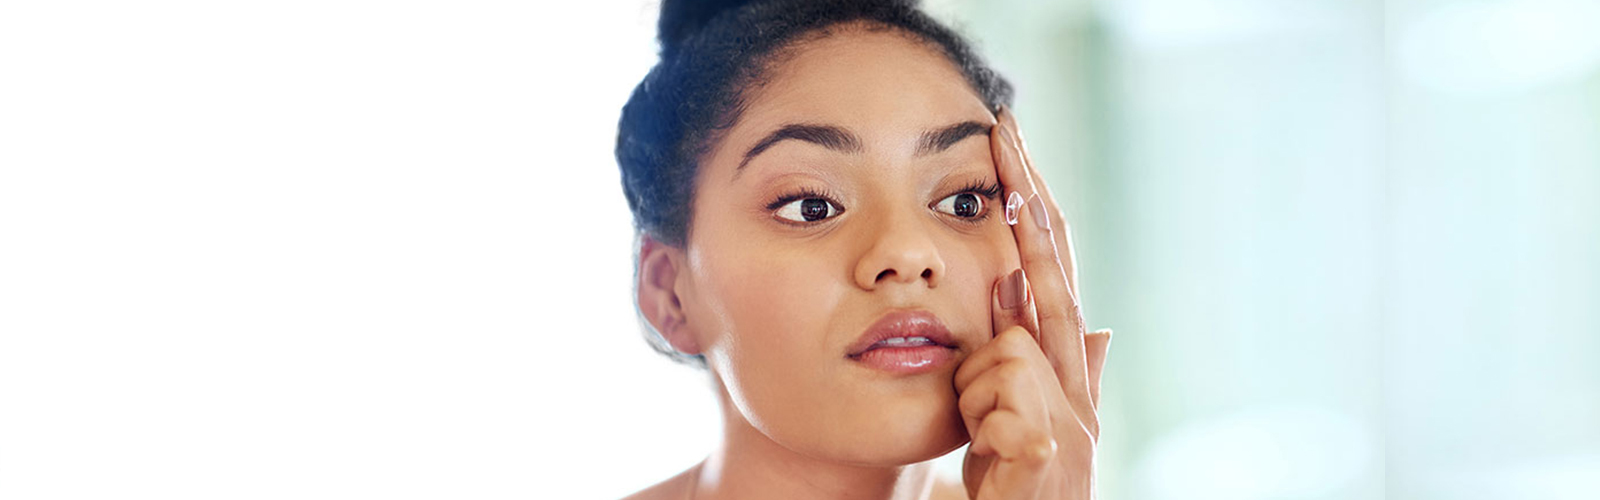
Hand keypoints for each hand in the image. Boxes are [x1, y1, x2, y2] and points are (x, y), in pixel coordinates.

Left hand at [954, 106, 1112, 498]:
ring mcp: (1072, 420)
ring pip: (1008, 352)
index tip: (1010, 150)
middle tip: (1003, 133)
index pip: (1052, 275)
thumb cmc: (1018, 486)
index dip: (1034, 212)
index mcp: (1065, 375)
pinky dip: (984, 427)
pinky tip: (993, 458)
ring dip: (975, 395)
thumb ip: (1041, 370)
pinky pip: (1001, 403)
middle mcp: (1078, 389)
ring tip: (983, 444)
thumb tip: (1099, 324)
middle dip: (1027, 202)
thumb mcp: (1016, 423)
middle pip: (1054, 277)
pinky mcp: (1050, 450)